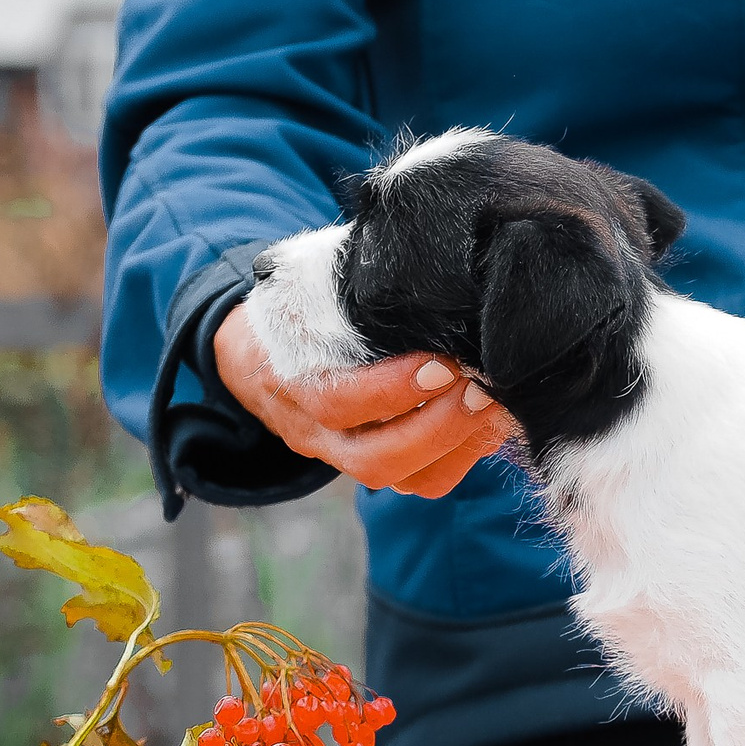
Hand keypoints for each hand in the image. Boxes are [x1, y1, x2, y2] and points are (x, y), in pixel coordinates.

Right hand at [211, 305, 519, 497]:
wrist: (253, 356)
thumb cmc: (294, 308)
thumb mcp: (305, 287)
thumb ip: (350, 282)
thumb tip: (421, 265)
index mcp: (289, 379)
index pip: (336, 402)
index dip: (392, 390)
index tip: (444, 364)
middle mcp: (314, 431)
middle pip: (373, 458)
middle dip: (438, 427)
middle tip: (482, 388)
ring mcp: (342, 455)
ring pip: (399, 477)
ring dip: (456, 444)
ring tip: (491, 403)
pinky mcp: (372, 463)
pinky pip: (418, 480)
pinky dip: (460, 456)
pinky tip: (487, 420)